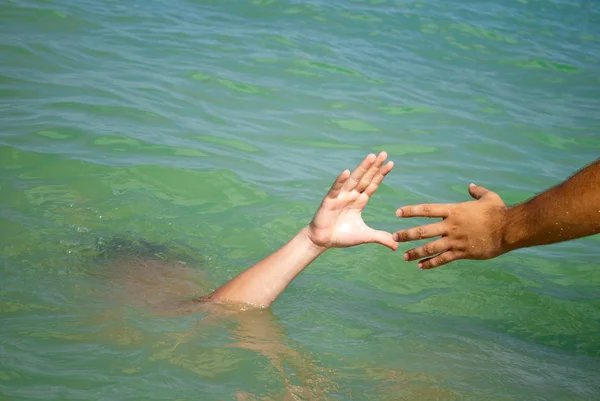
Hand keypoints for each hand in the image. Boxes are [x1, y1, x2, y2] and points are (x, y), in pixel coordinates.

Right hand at [306, 152, 397, 250]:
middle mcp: (351, 195)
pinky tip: (346, 172)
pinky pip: (336, 189)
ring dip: (362, 168)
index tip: (391, 163)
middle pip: (365, 178)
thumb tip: (396, 246)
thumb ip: (380, 238)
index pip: (373, 184)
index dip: (381, 174)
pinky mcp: (329, 201)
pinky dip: (340, 181)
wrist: (323, 241)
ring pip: (353, 180)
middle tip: (384, 153)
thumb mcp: (365, 236)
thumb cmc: (342, 236)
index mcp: (360, 201)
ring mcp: (341, 196)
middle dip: (374, 166)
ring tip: (371, 156)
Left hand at [393, 184, 507, 268]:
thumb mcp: (488, 197)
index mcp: (453, 210)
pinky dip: (431, 264)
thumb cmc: (499, 211)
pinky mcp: (462, 253)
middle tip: (393, 237)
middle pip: (423, 231)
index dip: (410, 211)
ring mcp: (455, 240)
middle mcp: (451, 226)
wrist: (510, 229)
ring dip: (415, 252)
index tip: (397, 213)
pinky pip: (443, 259)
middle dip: (406, 234)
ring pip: (429, 248)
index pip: (426, 210)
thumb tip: (470, 186)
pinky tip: (421, 267)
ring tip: (404, 257)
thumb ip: (477, 192)